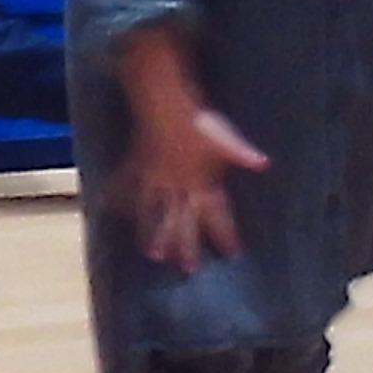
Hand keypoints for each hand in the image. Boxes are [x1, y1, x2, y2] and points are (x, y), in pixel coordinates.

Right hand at [122, 103, 267, 272]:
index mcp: (199, 181)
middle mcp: (176, 186)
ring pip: (153, 212)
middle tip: (189, 269)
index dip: (225, 233)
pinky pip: (127, 185)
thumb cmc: (197, 121)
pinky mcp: (138, 165)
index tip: (232, 253)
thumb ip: (242, 154)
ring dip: (153, 234)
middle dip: (187, 245)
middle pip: (182, 221)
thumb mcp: (224, 138)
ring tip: (152, 255)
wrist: (163, 103)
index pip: (215, 213)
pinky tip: (108, 208)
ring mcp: (154, 178)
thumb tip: (264, 164)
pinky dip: (118, 196)